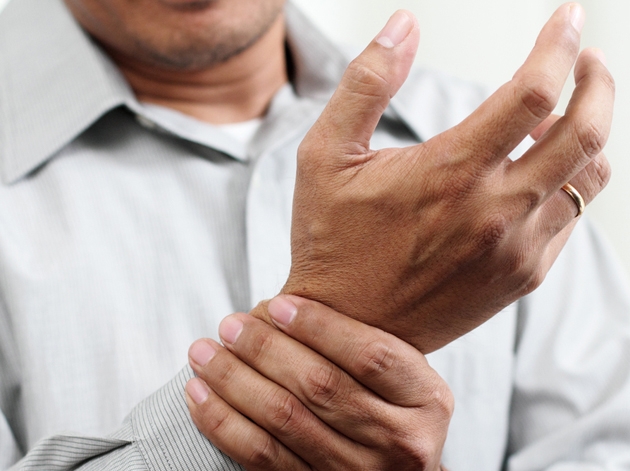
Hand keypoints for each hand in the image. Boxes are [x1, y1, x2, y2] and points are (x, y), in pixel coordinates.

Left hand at [186, 295, 451, 470]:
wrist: (390, 470)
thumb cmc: (386, 405)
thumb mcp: (401, 375)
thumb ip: (361, 344)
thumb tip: (282, 304)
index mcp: (426, 401)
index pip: (371, 356)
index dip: (320, 327)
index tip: (277, 305)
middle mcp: (400, 443)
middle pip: (322, 386)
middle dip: (266, 350)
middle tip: (230, 324)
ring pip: (284, 420)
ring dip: (234, 381)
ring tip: (203, 353)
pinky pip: (260, 458)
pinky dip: (223, 423)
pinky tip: (199, 395)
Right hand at [260, 4, 613, 352]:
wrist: (347, 328)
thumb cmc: (331, 242)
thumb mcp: (325, 156)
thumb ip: (365, 83)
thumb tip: (403, 24)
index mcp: (449, 173)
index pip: (534, 93)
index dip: (558, 45)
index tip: (564, 19)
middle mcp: (494, 212)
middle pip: (586, 131)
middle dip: (598, 81)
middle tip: (586, 59)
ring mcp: (516, 250)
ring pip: (589, 177)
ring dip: (589, 133)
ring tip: (559, 117)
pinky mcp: (521, 276)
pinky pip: (570, 219)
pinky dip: (567, 182)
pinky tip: (536, 173)